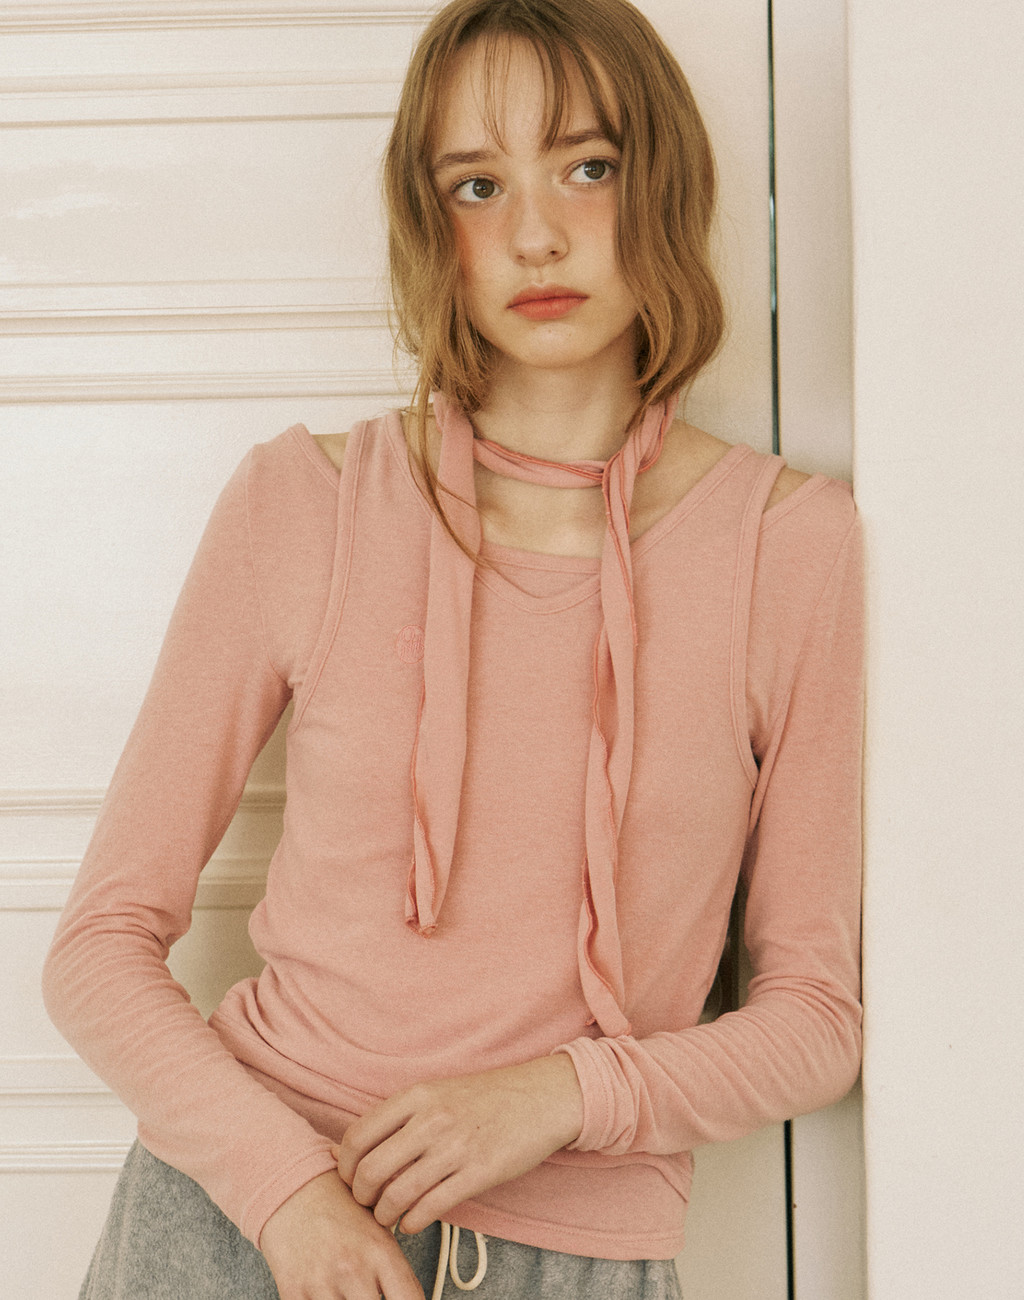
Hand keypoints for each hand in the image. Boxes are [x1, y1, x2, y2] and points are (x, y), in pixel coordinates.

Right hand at [259, 1168, 424, 1299]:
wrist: (294, 1189)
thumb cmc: (341, 1209)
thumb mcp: (379, 1230)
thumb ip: (396, 1271)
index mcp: (381, 1252)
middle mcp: (354, 1269)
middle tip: (369, 1293)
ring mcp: (322, 1282)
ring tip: (348, 1290)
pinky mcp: (293, 1291)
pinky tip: (326, 1293)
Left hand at [333, 1055, 583, 1233]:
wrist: (541, 1096)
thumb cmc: (487, 1096)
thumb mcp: (438, 1091)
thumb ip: (399, 1116)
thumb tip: (351, 1148)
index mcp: (417, 1095)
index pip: (358, 1135)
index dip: (344, 1165)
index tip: (348, 1178)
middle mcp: (432, 1119)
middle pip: (371, 1168)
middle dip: (360, 1195)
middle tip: (365, 1203)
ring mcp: (456, 1146)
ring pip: (398, 1193)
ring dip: (385, 1213)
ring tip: (387, 1216)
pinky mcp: (479, 1172)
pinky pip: (431, 1207)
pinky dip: (412, 1222)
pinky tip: (412, 1222)